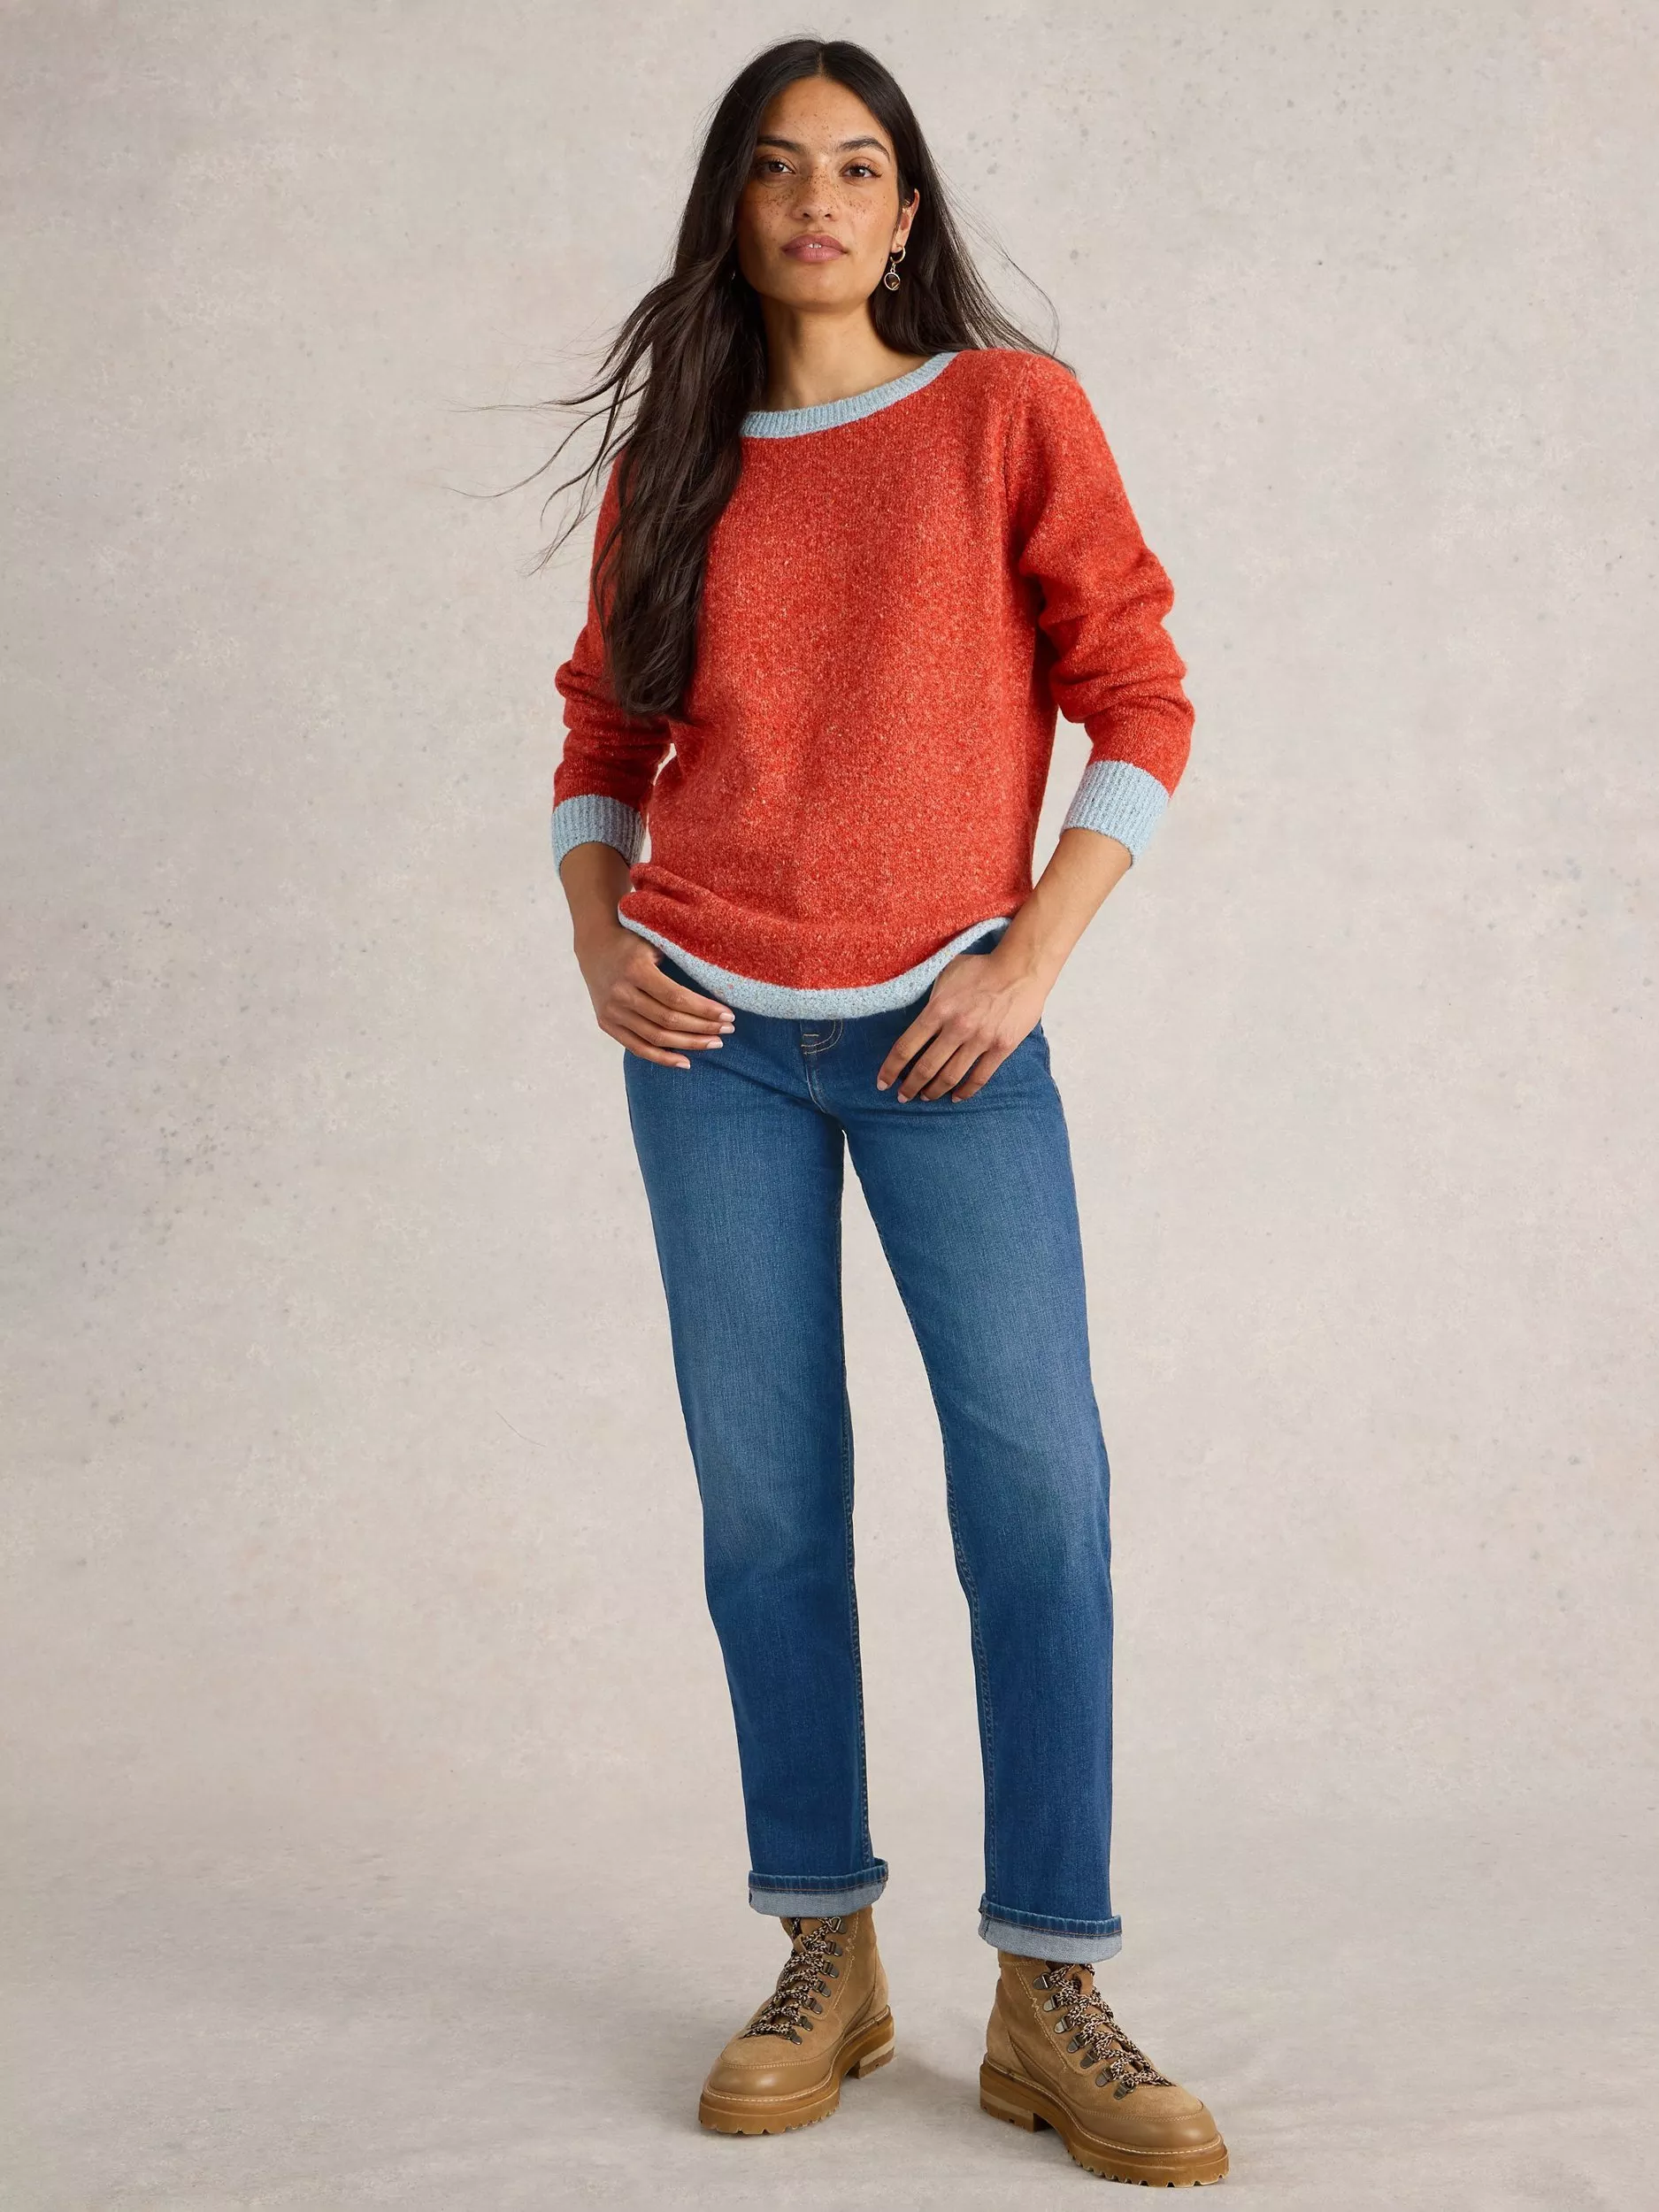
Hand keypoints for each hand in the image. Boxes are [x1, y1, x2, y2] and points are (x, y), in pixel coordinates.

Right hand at [575, 923, 733, 1068]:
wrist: (595, 946)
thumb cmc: (634, 942)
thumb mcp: (655, 941)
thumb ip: (679, 958)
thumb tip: (719, 980)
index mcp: (635, 969)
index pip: (676, 997)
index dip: (704, 1010)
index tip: (728, 1015)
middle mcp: (620, 993)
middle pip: (668, 1020)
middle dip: (703, 1027)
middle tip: (728, 1030)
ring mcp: (612, 1012)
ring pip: (656, 1037)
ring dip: (689, 1044)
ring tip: (715, 1043)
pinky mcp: (607, 1024)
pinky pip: (637, 1048)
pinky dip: (662, 1058)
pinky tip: (685, 1062)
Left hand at [875, 945, 1047, 1101]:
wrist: (1022, 968)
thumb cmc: (981, 968)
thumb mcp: (946, 973)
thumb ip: (929, 996)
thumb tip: (910, 1009)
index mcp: (938, 1009)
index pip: (906, 1047)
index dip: (890, 1069)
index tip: (882, 1082)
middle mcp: (957, 1028)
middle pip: (925, 1068)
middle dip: (909, 1087)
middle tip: (902, 1097)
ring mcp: (981, 1040)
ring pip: (950, 1077)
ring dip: (934, 1092)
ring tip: (925, 1098)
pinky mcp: (1002, 1047)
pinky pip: (979, 1077)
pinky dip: (965, 1091)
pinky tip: (955, 1097)